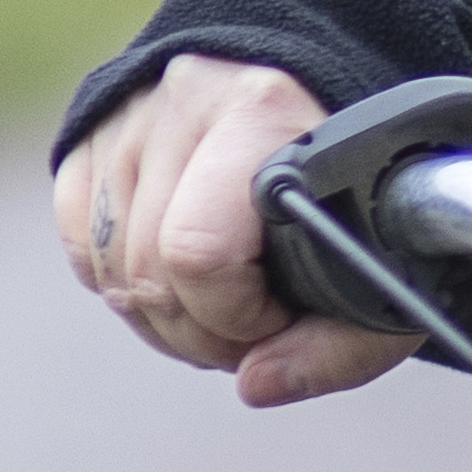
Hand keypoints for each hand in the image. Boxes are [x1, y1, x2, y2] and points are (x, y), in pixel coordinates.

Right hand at [51, 53, 406, 408]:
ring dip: (161, 318)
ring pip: (109, 266)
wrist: (328, 87)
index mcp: (265, 111)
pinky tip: (178, 280)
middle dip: (200, 332)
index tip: (280, 315)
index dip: (235, 315)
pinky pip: (83, 243)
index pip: (198, 250)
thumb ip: (341, 344)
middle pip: (149, 270)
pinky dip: (122, 285)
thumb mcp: (389, 265)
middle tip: (251, 329)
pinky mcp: (93, 131)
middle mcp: (185, 97)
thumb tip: (256, 385)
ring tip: (221, 307)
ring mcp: (130, 113)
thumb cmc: (361, 189)